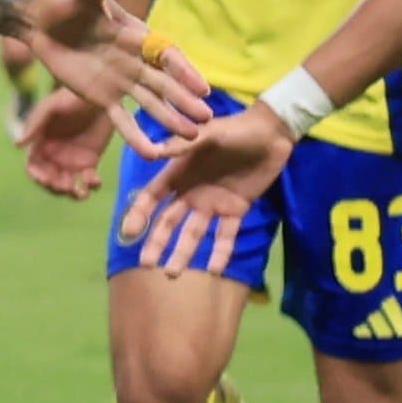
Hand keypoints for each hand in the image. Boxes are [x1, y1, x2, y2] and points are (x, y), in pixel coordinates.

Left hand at [20, 0, 211, 149]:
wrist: (41, 20)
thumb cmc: (66, 0)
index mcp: (137, 36)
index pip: (166, 55)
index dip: (184, 71)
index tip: (202, 88)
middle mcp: (135, 61)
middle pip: (165, 85)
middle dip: (185, 102)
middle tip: (206, 120)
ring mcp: (121, 82)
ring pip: (150, 105)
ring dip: (170, 120)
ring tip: (190, 139)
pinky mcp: (101, 98)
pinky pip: (121, 120)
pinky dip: (136, 136)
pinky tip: (152, 154)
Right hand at [20, 84, 110, 199]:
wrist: (102, 94)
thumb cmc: (73, 96)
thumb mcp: (51, 106)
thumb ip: (35, 124)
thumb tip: (17, 144)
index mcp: (41, 143)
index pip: (34, 166)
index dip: (38, 176)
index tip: (47, 180)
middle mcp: (54, 155)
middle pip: (50, 180)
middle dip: (56, 187)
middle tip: (67, 186)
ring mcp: (72, 159)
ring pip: (68, 184)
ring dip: (72, 192)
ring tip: (81, 192)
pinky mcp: (90, 161)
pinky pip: (88, 180)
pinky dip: (91, 185)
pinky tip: (95, 181)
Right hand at [119, 99, 289, 270]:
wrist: (272, 133)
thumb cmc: (236, 129)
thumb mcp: (209, 133)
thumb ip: (184, 145)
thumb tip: (154, 153)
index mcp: (180, 172)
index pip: (153, 197)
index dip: (140, 214)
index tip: (129, 234)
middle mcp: (192, 191)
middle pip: (169, 221)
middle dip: (157, 242)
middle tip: (147, 264)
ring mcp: (213, 203)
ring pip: (193, 233)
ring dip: (183, 253)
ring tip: (172, 273)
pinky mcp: (236, 210)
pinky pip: (226, 235)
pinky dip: (221, 252)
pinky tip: (215, 270)